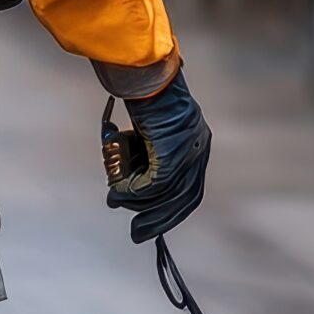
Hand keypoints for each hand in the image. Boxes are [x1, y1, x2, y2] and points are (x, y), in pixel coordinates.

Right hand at [105, 73, 211, 243]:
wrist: (147, 78)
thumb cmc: (145, 96)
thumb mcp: (150, 132)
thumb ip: (146, 156)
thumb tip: (128, 184)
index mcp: (198, 143)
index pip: (191, 189)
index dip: (171, 210)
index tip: (152, 223)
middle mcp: (199, 150)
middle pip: (182, 200)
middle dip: (158, 221)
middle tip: (137, 235)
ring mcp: (188, 154)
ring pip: (162, 195)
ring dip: (135, 201)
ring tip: (114, 198)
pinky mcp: (172, 157)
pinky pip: (150, 186)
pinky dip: (131, 190)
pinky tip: (117, 188)